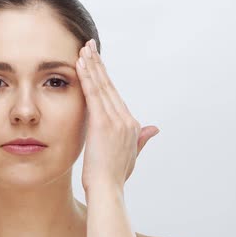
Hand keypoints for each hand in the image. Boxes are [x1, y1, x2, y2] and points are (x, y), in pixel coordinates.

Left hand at [76, 39, 159, 192]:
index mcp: (131, 125)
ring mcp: (116, 120)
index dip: (105, 77)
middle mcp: (126, 119)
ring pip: (101, 85)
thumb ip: (141, 140)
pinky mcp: (103, 122)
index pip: (114, 95)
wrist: (108, 190)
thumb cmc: (114, 178)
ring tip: (84, 48)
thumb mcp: (131, 156)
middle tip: (90, 46)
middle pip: (109, 85)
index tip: (97, 62)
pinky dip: (87, 77)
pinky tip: (81, 63)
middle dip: (98, 64)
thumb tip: (154, 128)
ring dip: (92, 65)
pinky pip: (93, 94)